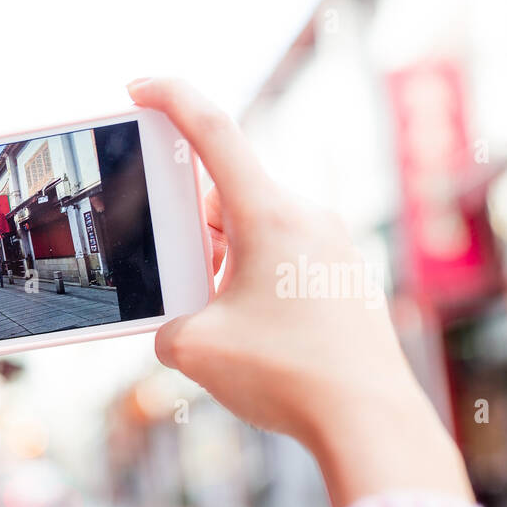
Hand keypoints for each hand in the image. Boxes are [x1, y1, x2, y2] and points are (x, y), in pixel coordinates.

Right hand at [126, 78, 471, 506]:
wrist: (367, 419)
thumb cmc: (286, 376)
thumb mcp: (194, 350)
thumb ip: (166, 326)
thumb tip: (179, 326)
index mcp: (268, 216)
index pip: (214, 133)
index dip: (171, 100)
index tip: (139, 88)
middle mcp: (306, 219)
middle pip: (228, 195)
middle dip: (187, 226)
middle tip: (166, 269)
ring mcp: (330, 248)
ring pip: (254, 230)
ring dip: (218, 260)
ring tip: (207, 315)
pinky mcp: (341, 279)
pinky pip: (282, 259)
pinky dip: (249, 279)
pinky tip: (242, 329)